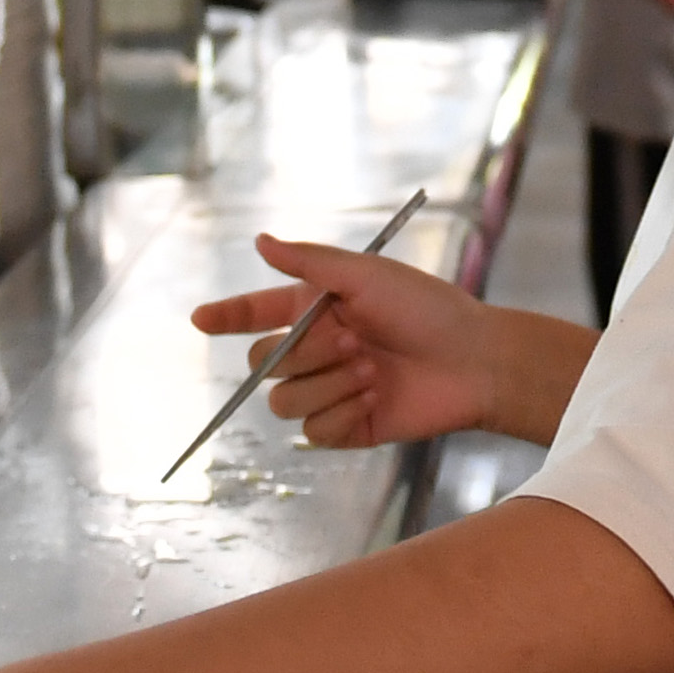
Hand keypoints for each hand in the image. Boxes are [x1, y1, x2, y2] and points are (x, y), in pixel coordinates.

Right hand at [188, 230, 555, 448]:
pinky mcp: (345, 428)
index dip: (225, 317)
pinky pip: (312, 431)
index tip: (199, 319)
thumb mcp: (368, 274)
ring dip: (325, 384)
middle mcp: (316, 350)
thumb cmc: (428, 308)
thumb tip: (260, 241)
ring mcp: (328, 391)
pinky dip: (341, 412)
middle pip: (262, 363)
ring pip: (283, 401)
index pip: (254, 314)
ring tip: (371, 369)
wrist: (474, 361)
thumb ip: (309, 263)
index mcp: (315, 309)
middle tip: (354, 339)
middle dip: (303, 352)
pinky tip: (375, 398)